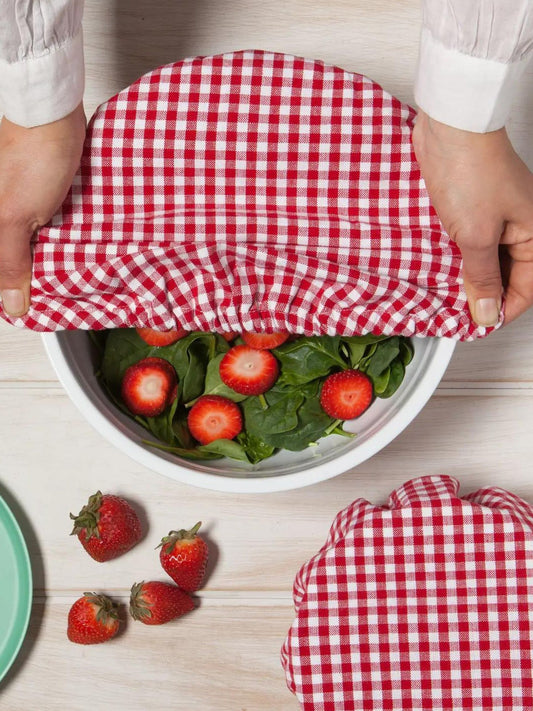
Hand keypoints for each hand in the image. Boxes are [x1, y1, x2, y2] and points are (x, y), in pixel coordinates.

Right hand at [0, 103, 85, 316]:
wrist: (53, 113)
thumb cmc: (32, 157)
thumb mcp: (16, 218)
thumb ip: (10, 262)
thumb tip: (12, 305)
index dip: (7, 293)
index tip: (26, 311)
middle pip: (9, 260)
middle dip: (27, 280)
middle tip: (50, 298)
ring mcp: (12, 205)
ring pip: (27, 245)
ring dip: (42, 262)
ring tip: (63, 281)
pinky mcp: (34, 195)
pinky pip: (41, 228)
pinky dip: (52, 242)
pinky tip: (67, 252)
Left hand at [412, 109, 532, 325]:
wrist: (449, 126)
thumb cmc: (471, 171)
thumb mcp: (476, 235)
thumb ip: (481, 277)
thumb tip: (487, 312)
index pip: (527, 286)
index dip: (503, 309)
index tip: (477, 324)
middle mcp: (520, 223)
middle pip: (507, 273)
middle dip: (484, 294)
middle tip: (458, 311)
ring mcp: (495, 213)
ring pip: (486, 258)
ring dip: (467, 276)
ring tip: (445, 292)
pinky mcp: (471, 205)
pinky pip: (468, 240)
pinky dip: (456, 256)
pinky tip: (439, 266)